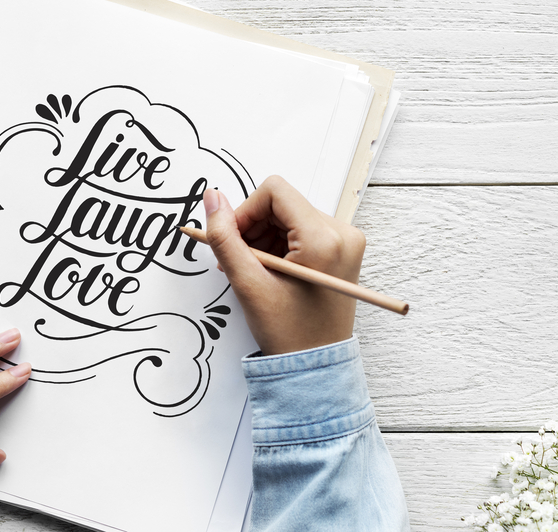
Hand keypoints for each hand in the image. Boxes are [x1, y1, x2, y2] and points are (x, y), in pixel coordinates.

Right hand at [204, 175, 364, 354]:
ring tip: (254, 270)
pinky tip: (270, 269)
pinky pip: (301, 228)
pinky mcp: (342, 249)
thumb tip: (212, 198)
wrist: (316, 366)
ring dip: (264, 237)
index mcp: (324, 240)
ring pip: (289, 215)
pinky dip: (279, 243)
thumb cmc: (289, 333)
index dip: (245, 211)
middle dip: (254, 228)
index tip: (233, 239)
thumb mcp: (249, 284)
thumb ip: (225, 238)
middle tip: (240, 260)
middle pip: (282, 203)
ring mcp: (345, 241)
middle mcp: (343, 233)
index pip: (275, 192)